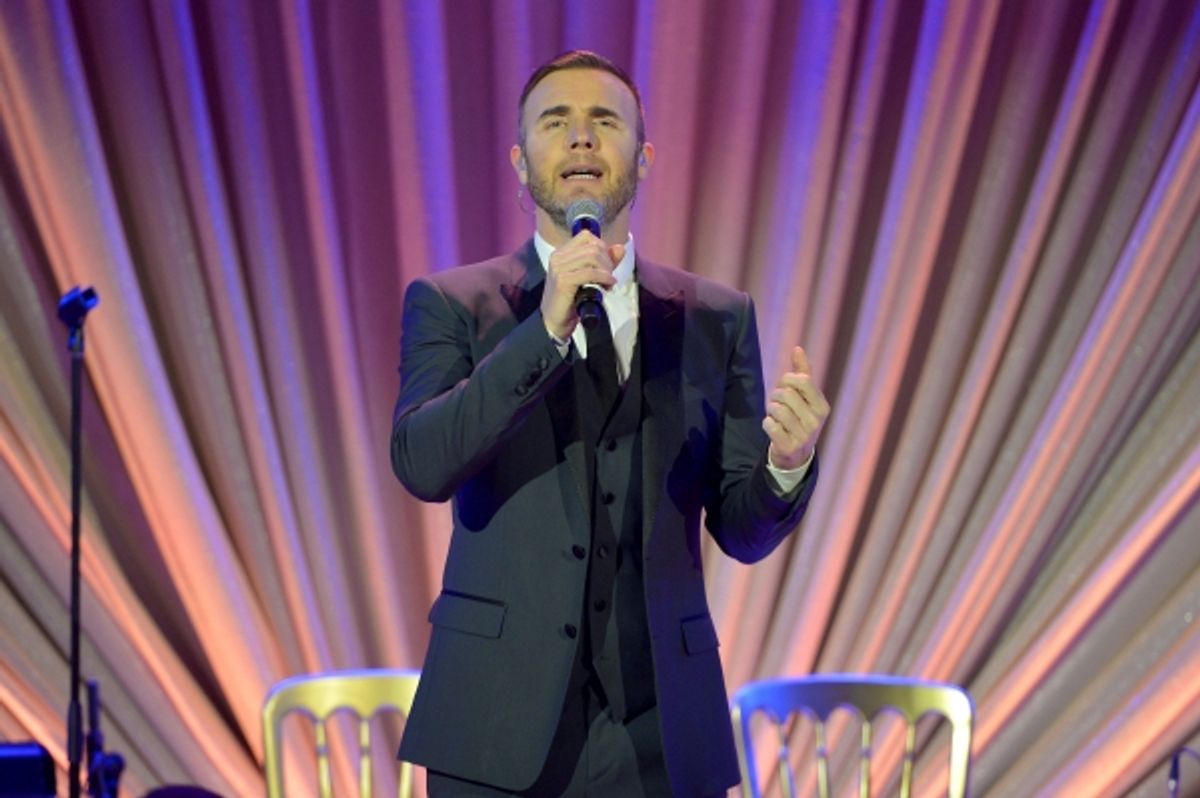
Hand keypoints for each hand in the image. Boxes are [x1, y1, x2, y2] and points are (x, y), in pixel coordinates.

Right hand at [541, 232, 622, 339]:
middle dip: (608, 261)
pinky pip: (590, 272)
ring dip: (606, 269)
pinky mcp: (563, 281)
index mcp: (562, 253)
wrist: (554, 322)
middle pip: (592, 246)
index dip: (603, 248)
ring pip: (592, 256)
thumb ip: (605, 262)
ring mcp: (559, 268)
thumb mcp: (590, 278)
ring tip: (608, 282)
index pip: (587, 236)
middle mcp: (558, 256)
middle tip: (610, 277)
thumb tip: (620, 247)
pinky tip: (608, 285)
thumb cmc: (571, 301)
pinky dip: (604, 277)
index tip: (607, 265)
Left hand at [764, 346, 829, 469]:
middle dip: (775, 395)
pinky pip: (770, 425)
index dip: (786, 379)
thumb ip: (802, 373)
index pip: (802, 380)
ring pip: (776, 409)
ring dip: (770, 410)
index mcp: (822, 406)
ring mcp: (804, 436)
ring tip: (775, 416)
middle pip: (786, 394)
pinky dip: (767, 423)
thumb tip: (797, 348)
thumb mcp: (805, 397)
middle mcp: (816, 421)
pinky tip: (774, 428)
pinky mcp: (789, 447)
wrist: (796, 454)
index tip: (784, 386)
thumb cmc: (799, 418)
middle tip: (776, 403)